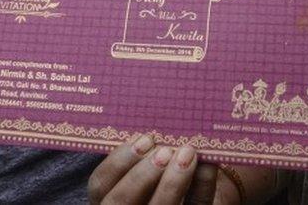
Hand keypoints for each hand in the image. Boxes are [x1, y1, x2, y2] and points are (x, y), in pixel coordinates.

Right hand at [88, 136, 223, 204]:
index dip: (117, 162)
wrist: (194, 184)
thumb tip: (154, 112)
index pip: (100, 183)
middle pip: (120, 203)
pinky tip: (207, 164)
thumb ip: (142, 146)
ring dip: (172, 183)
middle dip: (140, 176)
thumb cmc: (163, 159)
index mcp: (110, 192)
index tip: (141, 140)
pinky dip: (201, 184)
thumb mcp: (146, 155)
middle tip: (162, 151)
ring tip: (187, 153)